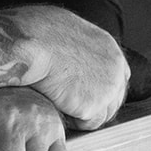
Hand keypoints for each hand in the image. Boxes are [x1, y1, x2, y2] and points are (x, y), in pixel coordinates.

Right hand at [16, 6, 128, 129]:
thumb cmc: (35, 32)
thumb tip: (65, 47)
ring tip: (61, 104)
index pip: (118, 72)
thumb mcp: (63, 26)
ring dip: (82, 112)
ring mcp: (107, 88)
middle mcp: (114, 67)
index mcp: (107, 46)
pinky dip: (73, 120)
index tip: (89, 90)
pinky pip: (87, 124)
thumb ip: (75, 41)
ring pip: (102, 113)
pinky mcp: (94, 106)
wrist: (32, 45)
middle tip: (73, 104)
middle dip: (96, 103)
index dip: (102, 84)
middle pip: (114, 96)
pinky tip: (57, 107)